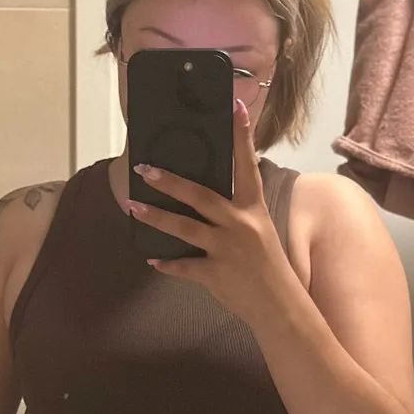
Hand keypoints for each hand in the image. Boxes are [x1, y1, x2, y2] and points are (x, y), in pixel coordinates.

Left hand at [124, 99, 296, 325]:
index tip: (234, 107)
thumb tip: (205, 197)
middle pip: (201, 196)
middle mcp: (240, 225)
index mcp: (254, 209)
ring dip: (156, 217)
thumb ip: (236, 213)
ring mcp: (227, 250)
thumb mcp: (260, 231)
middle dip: (170, 181)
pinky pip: (184, 267)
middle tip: (145, 169)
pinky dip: (168, 264)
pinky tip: (152, 258)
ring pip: (185, 228)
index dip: (242, 136)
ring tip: (133, 207)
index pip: (247, 165)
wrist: (280, 307)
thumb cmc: (268, 266)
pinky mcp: (215, 274)